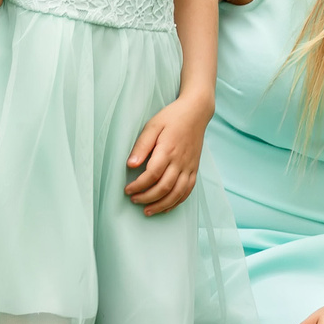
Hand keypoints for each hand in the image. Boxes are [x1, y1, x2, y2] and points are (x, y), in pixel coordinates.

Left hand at [124, 92, 209, 215]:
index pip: (152, 174)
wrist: (196, 112)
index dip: (138, 185)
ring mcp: (189, 166)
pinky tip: (166, 207)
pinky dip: (177, 202)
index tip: (127, 189)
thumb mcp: (152, 125)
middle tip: (134, 200)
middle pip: (164, 187)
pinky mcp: (194, 169)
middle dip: (147, 198)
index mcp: (168, 149)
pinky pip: (188, 190)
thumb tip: (130, 165)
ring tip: (147, 210)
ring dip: (161, 205)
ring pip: (177, 193)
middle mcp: (180, 161)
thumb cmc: (172, 117)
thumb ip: (142, 146)